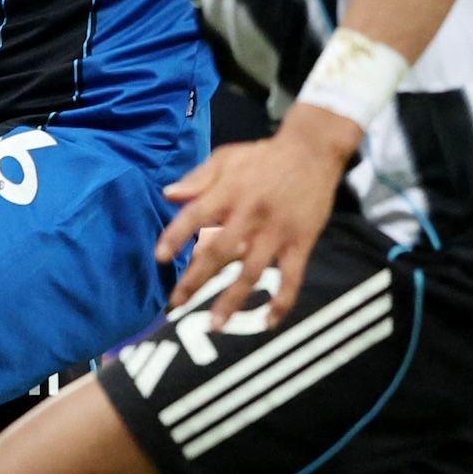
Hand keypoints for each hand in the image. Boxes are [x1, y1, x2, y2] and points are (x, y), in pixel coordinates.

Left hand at [153, 105, 361, 327]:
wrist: (313, 149)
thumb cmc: (264, 155)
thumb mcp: (227, 157)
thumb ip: (198, 178)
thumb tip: (168, 195)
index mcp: (228, 191)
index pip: (195, 216)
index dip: (176, 236)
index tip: (159, 258)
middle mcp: (249, 213)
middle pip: (217, 252)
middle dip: (195, 280)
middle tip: (175, 305)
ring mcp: (276, 231)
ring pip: (251, 271)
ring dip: (232, 300)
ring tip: (215, 324)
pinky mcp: (301, 242)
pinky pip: (292, 277)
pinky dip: (282, 301)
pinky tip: (268, 322)